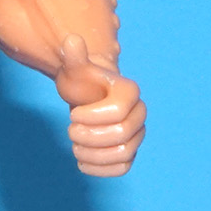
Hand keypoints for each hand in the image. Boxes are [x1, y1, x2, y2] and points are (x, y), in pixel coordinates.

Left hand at [55, 34, 145, 177]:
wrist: (87, 97)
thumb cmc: (82, 82)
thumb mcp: (76, 69)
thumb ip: (74, 57)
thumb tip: (71, 41)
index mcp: (129, 92)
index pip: (117, 112)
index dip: (90, 117)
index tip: (73, 113)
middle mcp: (139, 114)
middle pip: (121, 135)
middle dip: (89, 137)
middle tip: (71, 130)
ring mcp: (136, 135)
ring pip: (123, 154)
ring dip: (92, 155)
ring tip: (75, 146)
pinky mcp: (128, 153)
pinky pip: (123, 168)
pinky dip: (100, 170)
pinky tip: (82, 162)